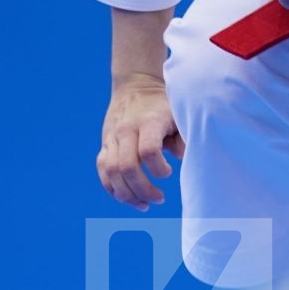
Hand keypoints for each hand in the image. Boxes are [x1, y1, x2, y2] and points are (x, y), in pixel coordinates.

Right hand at [97, 74, 184, 210]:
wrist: (136, 84)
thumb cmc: (164, 104)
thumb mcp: (179, 113)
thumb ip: (184, 137)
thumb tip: (186, 159)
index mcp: (148, 122)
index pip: (148, 151)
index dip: (159, 168)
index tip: (170, 172)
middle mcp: (126, 130)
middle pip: (127, 166)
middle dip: (143, 189)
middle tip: (160, 198)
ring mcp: (112, 138)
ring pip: (111, 173)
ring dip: (127, 195)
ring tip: (145, 205)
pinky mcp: (105, 144)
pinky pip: (103, 171)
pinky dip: (113, 189)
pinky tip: (128, 198)